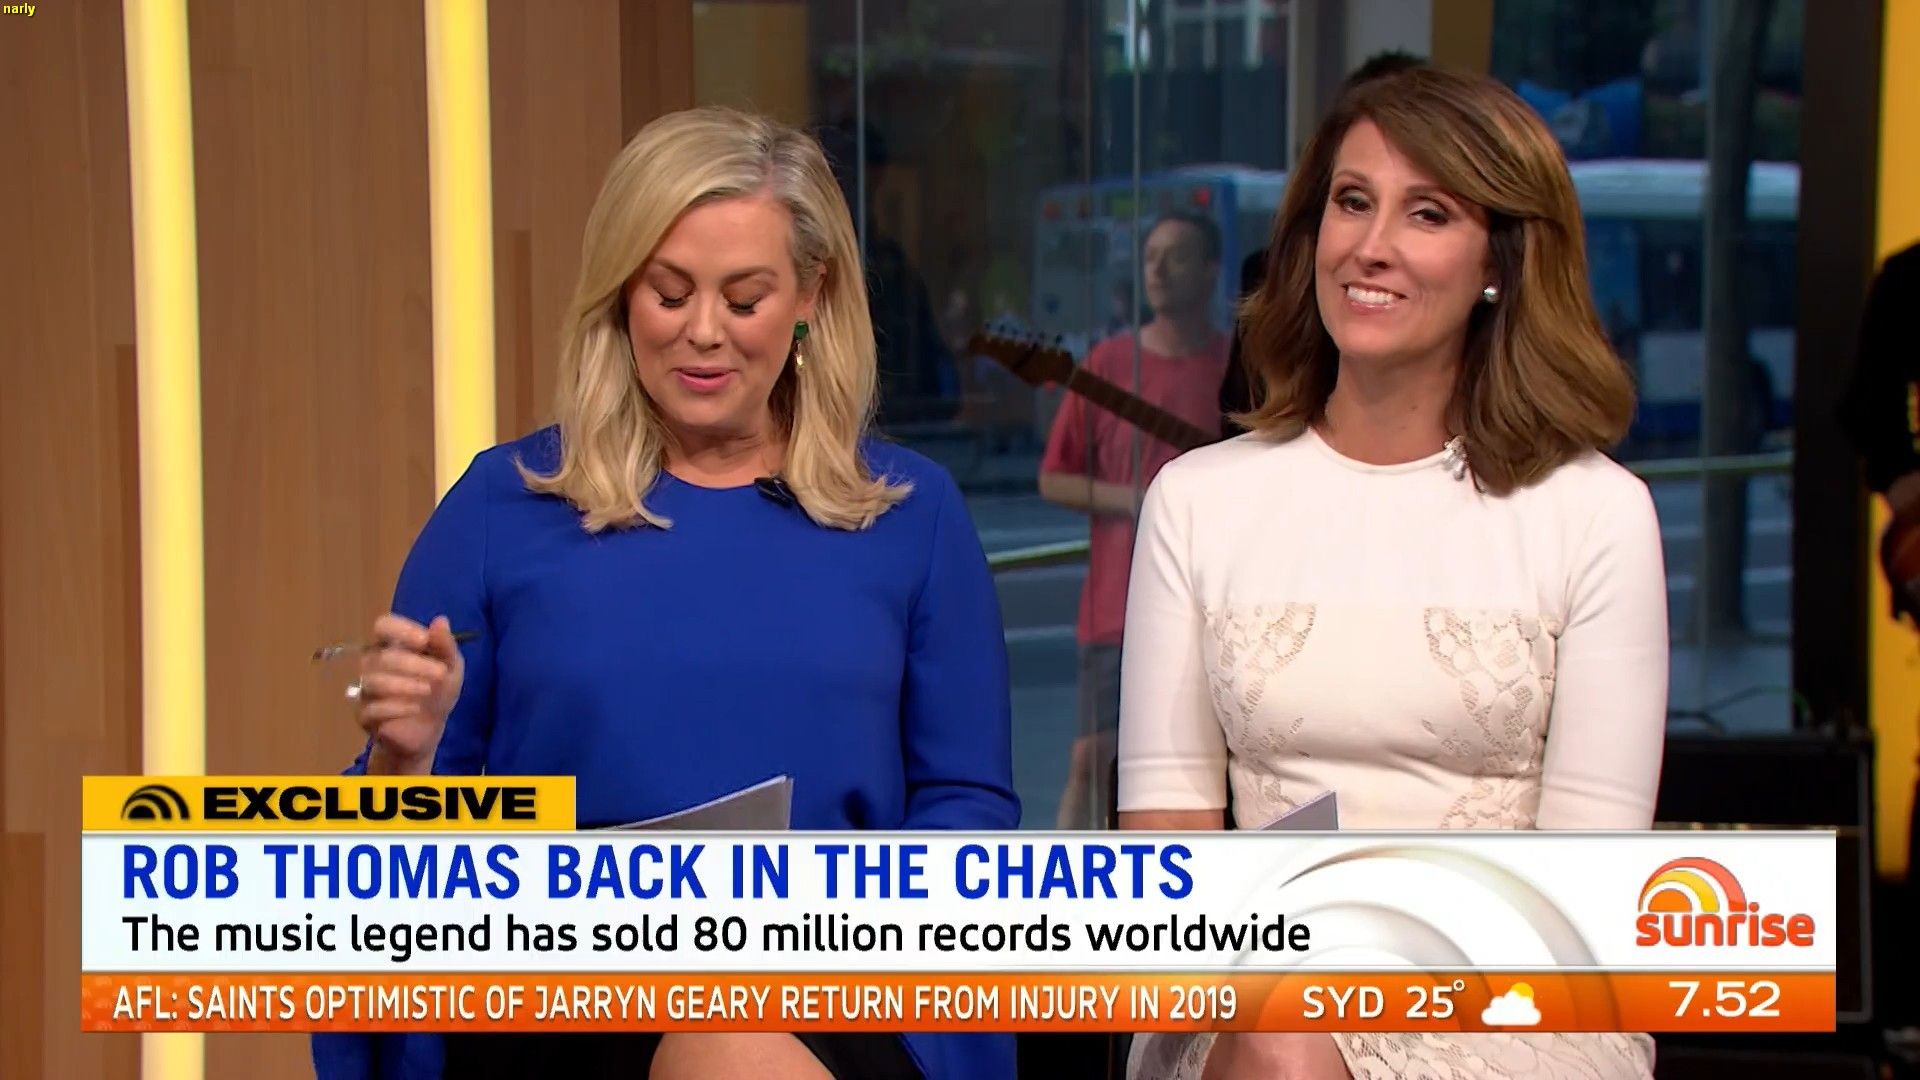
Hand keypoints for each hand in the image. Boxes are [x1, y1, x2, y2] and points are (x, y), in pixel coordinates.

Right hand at [355, 614, 463, 774]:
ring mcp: (365, 689)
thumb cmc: (437, 690)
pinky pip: (371, 708)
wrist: (429, 730)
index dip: (402, 630)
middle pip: (383, 657)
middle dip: (414, 664)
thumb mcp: (451, 668)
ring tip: (428, 690)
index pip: (384, 626)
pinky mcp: (364, 715)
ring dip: (405, 685)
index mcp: (392, 645)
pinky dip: (396, 708)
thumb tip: (440, 620)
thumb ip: (445, 646)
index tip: (425, 641)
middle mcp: (373, 663)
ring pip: (374, 682)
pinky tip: (415, 709)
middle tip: (440, 673)